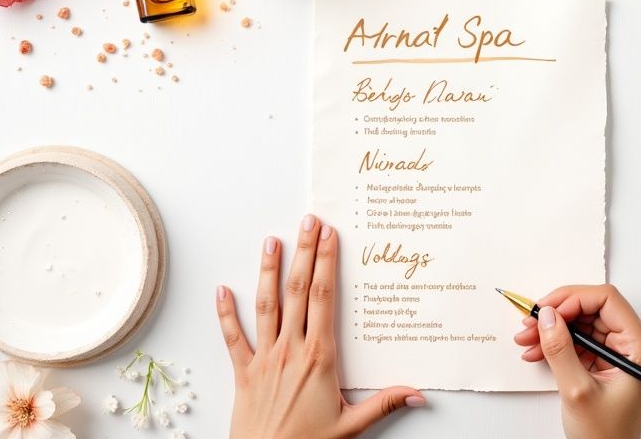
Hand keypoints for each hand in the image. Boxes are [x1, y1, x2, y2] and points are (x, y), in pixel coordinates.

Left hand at [216, 215, 425, 438]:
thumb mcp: (351, 426)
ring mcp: (265, 359)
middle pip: (299, 291)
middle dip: (305, 253)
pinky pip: (233, 338)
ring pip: (267, 305)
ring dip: (268, 271)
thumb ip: (384, 404)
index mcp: (320, 357)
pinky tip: (222, 290)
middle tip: (308, 222)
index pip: (325, 299)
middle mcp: (291, 350)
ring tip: (271, 242)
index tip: (329, 236)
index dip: (327, 263)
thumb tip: (418, 394)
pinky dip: (225, 313)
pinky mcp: (244, 372)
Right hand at [514, 285, 640, 438]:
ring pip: (583, 322)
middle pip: (593, 308)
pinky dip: (558, 342)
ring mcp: (622, 352)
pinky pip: (581, 338)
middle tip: (531, 322)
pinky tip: (537, 349)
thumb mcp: (577, 391)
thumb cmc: (606, 436)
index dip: (574, 299)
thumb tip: (548, 317)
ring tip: (528, 339)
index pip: (608, 300)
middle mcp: (635, 345)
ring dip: (554, 328)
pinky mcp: (608, 360)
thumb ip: (560, 349)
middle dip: (558, 314)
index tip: (548, 310)